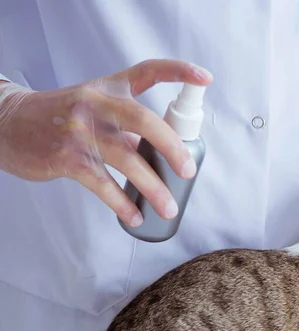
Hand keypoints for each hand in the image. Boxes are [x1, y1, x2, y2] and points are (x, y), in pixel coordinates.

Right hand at [0, 60, 211, 226]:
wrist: (8, 123)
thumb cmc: (60, 118)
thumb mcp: (94, 107)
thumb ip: (127, 125)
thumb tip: (162, 155)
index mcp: (109, 87)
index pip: (148, 71)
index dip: (178, 71)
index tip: (204, 78)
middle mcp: (97, 103)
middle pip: (144, 120)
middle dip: (172, 148)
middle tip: (188, 171)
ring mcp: (81, 130)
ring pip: (127, 159)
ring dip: (153, 188)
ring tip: (168, 209)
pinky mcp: (67, 157)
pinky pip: (103, 185)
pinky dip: (122, 204)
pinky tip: (134, 217)